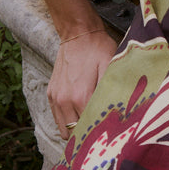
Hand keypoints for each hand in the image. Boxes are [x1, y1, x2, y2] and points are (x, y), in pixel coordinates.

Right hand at [48, 27, 118, 141]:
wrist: (78, 33)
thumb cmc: (98, 49)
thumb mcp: (112, 68)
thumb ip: (111, 93)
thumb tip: (117, 116)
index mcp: (81, 97)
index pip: (88, 130)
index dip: (99, 135)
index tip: (109, 135)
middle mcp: (64, 101)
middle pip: (74, 134)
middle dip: (87, 136)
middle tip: (101, 131)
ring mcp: (55, 98)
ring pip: (63, 130)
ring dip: (75, 130)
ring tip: (91, 123)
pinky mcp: (51, 94)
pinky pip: (57, 118)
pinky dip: (67, 120)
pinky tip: (80, 113)